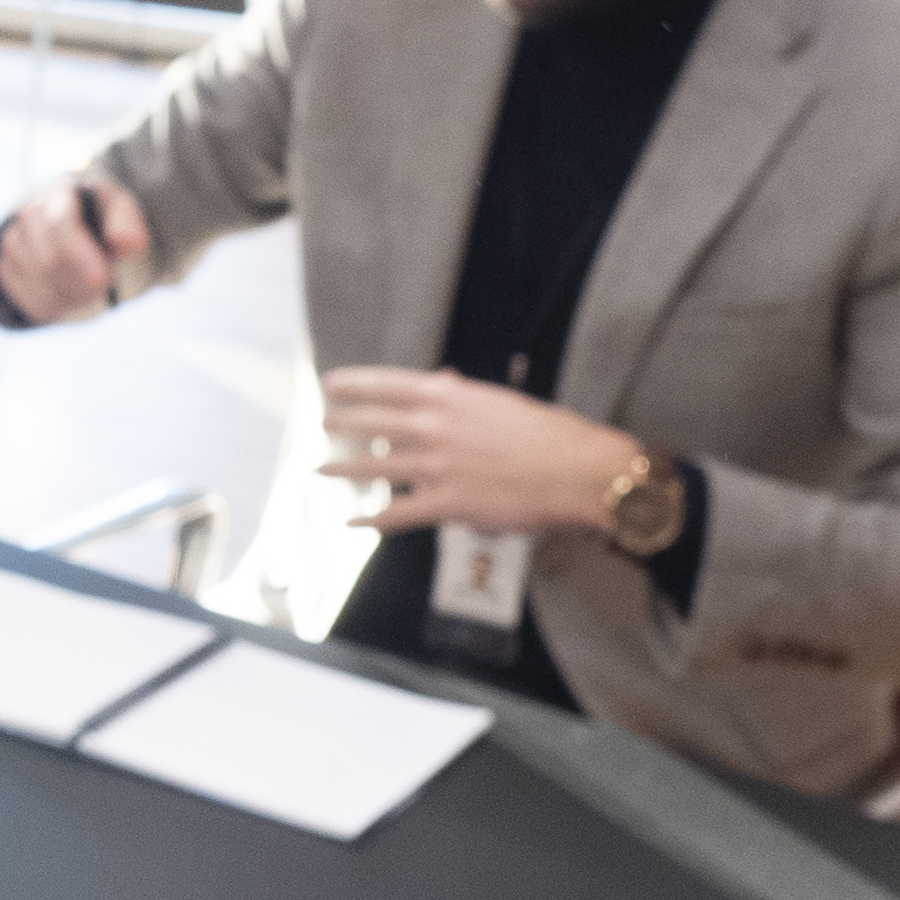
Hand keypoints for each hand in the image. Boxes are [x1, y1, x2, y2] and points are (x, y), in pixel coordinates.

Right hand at [0, 175, 147, 325]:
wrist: (72, 221)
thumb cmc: (100, 216)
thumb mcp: (120, 211)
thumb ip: (127, 224)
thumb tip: (129, 243)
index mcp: (59, 193)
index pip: (60, 224)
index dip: (79, 254)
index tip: (102, 279)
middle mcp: (28, 214)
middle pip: (48, 260)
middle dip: (80, 283)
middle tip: (104, 286)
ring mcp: (13, 241)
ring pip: (37, 283)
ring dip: (68, 296)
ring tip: (88, 290)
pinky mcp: (4, 266)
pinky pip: (23, 298)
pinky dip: (50, 306)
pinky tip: (67, 298)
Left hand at [317, 368, 632, 538]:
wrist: (580, 471)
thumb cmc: (547, 434)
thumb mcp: (500, 402)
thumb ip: (463, 394)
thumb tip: (441, 378)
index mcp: (448, 396)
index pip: (387, 384)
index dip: (353, 384)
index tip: (329, 384)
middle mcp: (435, 426)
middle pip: (371, 422)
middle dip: (340, 423)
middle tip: (319, 423)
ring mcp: (438, 465)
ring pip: (374, 466)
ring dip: (342, 469)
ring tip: (319, 470)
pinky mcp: (448, 503)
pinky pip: (398, 513)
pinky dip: (370, 519)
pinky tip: (351, 522)